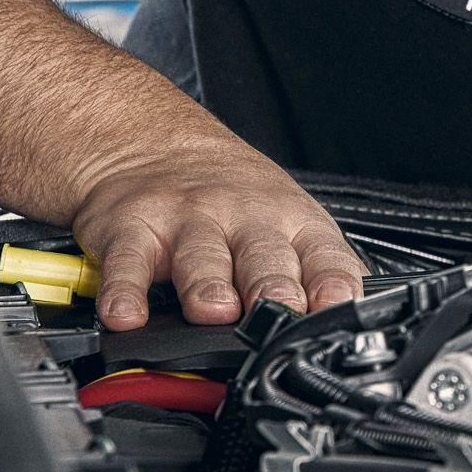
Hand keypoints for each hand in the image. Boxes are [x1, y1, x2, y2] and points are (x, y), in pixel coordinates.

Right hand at [67, 137, 367, 329]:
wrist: (156, 143)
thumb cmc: (233, 198)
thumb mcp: (287, 223)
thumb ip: (313, 275)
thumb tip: (347, 328)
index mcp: (292, 224)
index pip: (324, 256)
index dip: (334, 283)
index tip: (340, 306)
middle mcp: (244, 220)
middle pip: (264, 258)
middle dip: (274, 288)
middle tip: (278, 311)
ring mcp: (188, 221)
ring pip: (201, 257)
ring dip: (208, 285)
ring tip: (213, 309)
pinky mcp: (134, 228)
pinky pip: (128, 263)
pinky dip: (124, 291)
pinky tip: (125, 315)